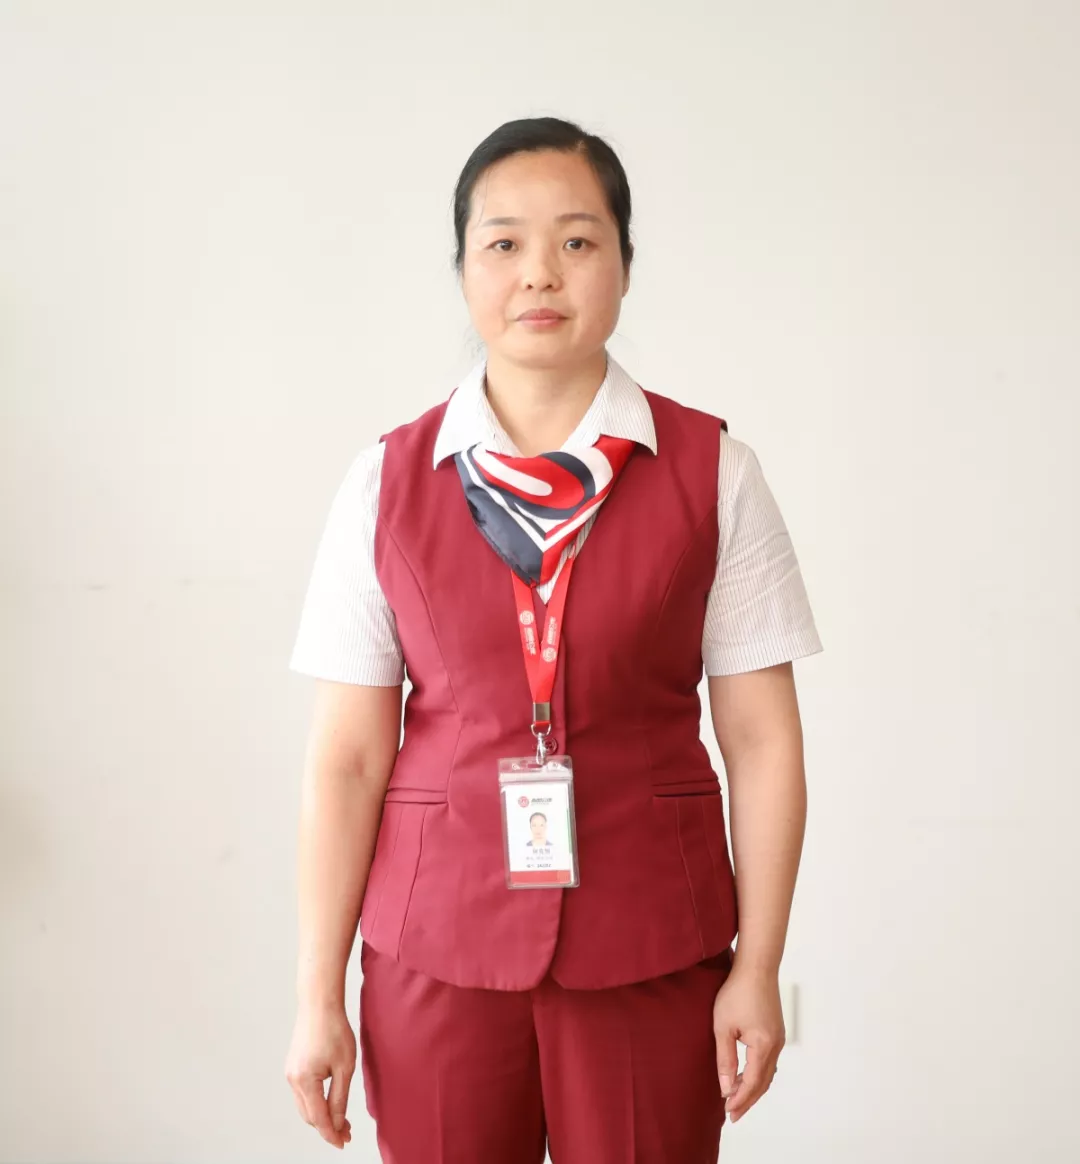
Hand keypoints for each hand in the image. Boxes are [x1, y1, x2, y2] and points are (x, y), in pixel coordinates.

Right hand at [285, 1001, 356, 1148]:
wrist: (319, 1003)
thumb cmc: (334, 1030)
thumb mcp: (344, 1066)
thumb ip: (340, 1097)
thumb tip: (338, 1122)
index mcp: (305, 1081)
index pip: (319, 1118)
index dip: (332, 1134)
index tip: (344, 1143)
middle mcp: (293, 1080)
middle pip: (309, 1115)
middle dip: (327, 1127)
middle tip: (347, 1133)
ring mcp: (290, 1073)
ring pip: (305, 1106)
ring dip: (321, 1115)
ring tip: (342, 1121)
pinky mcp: (293, 1067)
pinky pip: (303, 1093)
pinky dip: (315, 1102)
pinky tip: (329, 1102)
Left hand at [712, 967, 785, 1123]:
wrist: (757, 966)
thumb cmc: (737, 992)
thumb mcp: (724, 1026)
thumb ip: (725, 1059)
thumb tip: (726, 1087)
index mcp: (764, 1046)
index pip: (753, 1083)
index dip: (740, 1099)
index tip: (728, 1111)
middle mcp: (776, 1045)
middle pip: (764, 1082)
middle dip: (748, 1099)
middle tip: (733, 1114)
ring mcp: (779, 1037)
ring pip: (768, 1072)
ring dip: (754, 1087)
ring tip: (737, 1097)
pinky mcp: (776, 1030)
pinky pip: (769, 1060)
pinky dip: (759, 1073)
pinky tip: (747, 1074)